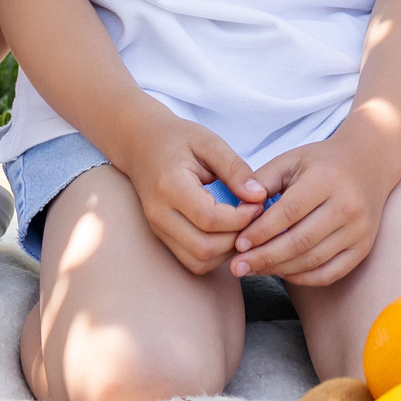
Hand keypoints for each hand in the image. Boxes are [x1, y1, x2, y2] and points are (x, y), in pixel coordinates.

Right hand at [109, 113, 264, 275]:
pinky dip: (216, 254)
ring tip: (242, 225)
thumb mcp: (209, 143)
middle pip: (204, 247)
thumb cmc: (177, 139)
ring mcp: (159, 229)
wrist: (141, 145)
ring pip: (199, 261)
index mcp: (170, 187)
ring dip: (227, 250)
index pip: (209, 218)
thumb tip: (259, 196)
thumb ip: (235, 169)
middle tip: (254, 217)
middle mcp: (160, 214)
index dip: (241, 217)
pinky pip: (193, 261)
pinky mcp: (163, 237)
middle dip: (237, 238)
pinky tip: (227, 232)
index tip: (258, 203)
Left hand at [231, 134, 400, 286]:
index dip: (261, 231)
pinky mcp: (364, 247)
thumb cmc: (321, 163)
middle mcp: (347, 206)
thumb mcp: (290, 160)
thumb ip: (262, 181)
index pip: (289, 212)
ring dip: (279, 270)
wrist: (369, 164)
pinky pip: (331, 273)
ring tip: (253, 270)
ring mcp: (359, 230)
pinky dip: (304, 278)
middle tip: (237, 266)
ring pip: (313, 260)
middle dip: (265, 257)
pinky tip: (282, 273)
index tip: (238, 243)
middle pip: (300, 241)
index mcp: (327, 179)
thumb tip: (237, 210)